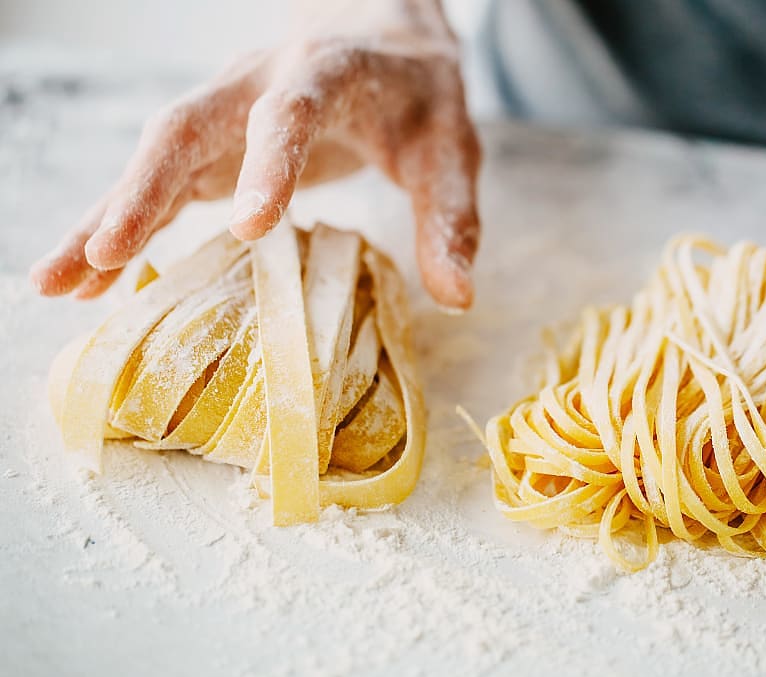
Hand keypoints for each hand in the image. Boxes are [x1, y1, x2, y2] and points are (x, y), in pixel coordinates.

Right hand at [29, 0, 480, 309]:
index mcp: (330, 73)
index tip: (253, 225)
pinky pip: (157, 180)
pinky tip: (87, 276)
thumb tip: (457, 298)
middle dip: (143, 190)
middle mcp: (259, 81)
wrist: (380, 37)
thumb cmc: (419, 99)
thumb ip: (451, 220)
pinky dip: (120, 225)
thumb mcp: (451, 153)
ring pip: (154, 153)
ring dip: (106, 215)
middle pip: (187, 124)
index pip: (292, 108)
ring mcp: (226, 108)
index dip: (270, 160)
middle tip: (105, 257)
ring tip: (57, 283)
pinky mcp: (213, 141)